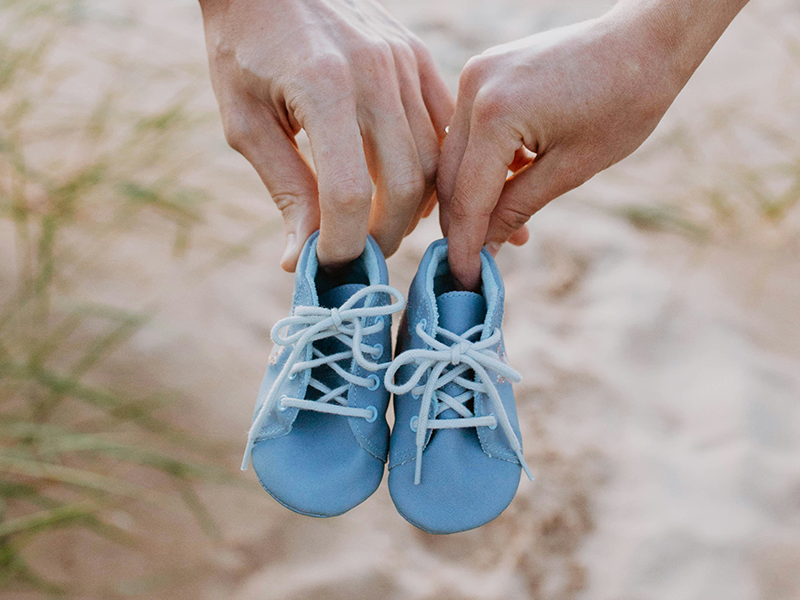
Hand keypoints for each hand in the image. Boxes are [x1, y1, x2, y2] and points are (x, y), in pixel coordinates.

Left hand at [200, 0, 453, 269]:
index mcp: (323, 86)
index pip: (348, 192)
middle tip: (361, 254)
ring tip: (381, 226)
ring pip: (432, 161)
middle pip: (404, 184)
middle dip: (383, 235)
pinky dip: (431, 170)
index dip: (342, 243)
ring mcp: (404, 61)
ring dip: (411, 209)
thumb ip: (284, 189)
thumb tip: (302, 259)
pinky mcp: (417, 57)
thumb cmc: (244, 48)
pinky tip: (406, 190)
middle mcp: (375, 71)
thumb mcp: (245, 122)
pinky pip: (442, 129)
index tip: (329, 265)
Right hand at [437, 2, 743, 289]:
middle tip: (479, 264)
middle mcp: (473, 88)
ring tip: (505, 232)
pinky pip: (469, 133)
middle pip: (450, 177)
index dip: (464, 245)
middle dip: (463, 225)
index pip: (467, 197)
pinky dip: (482, 167)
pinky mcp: (483, 74)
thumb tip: (485, 250)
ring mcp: (475, 76)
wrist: (644, 41)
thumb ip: (517, 209)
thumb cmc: (623, 102)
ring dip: (473, 198)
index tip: (464, 281)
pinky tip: (509, 190)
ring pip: (455, 157)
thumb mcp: (571, 169)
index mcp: (496, 113)